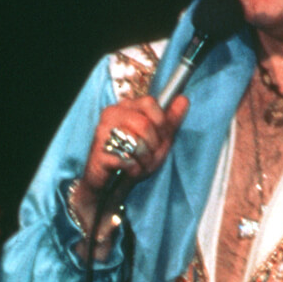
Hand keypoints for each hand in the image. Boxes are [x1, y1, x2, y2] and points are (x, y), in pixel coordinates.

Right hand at [78, 92, 189, 217]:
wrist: (112, 182)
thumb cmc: (136, 157)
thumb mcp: (159, 138)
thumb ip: (171, 120)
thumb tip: (184, 99)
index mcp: (126, 106)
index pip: (150, 102)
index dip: (161, 122)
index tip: (161, 136)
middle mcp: (112, 114)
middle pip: (144, 124)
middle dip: (154, 145)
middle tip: (150, 155)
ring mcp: (102, 132)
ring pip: (135, 142)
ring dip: (145, 159)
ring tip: (140, 163)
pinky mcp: (98, 153)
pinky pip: (126, 160)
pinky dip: (134, 169)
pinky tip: (129, 169)